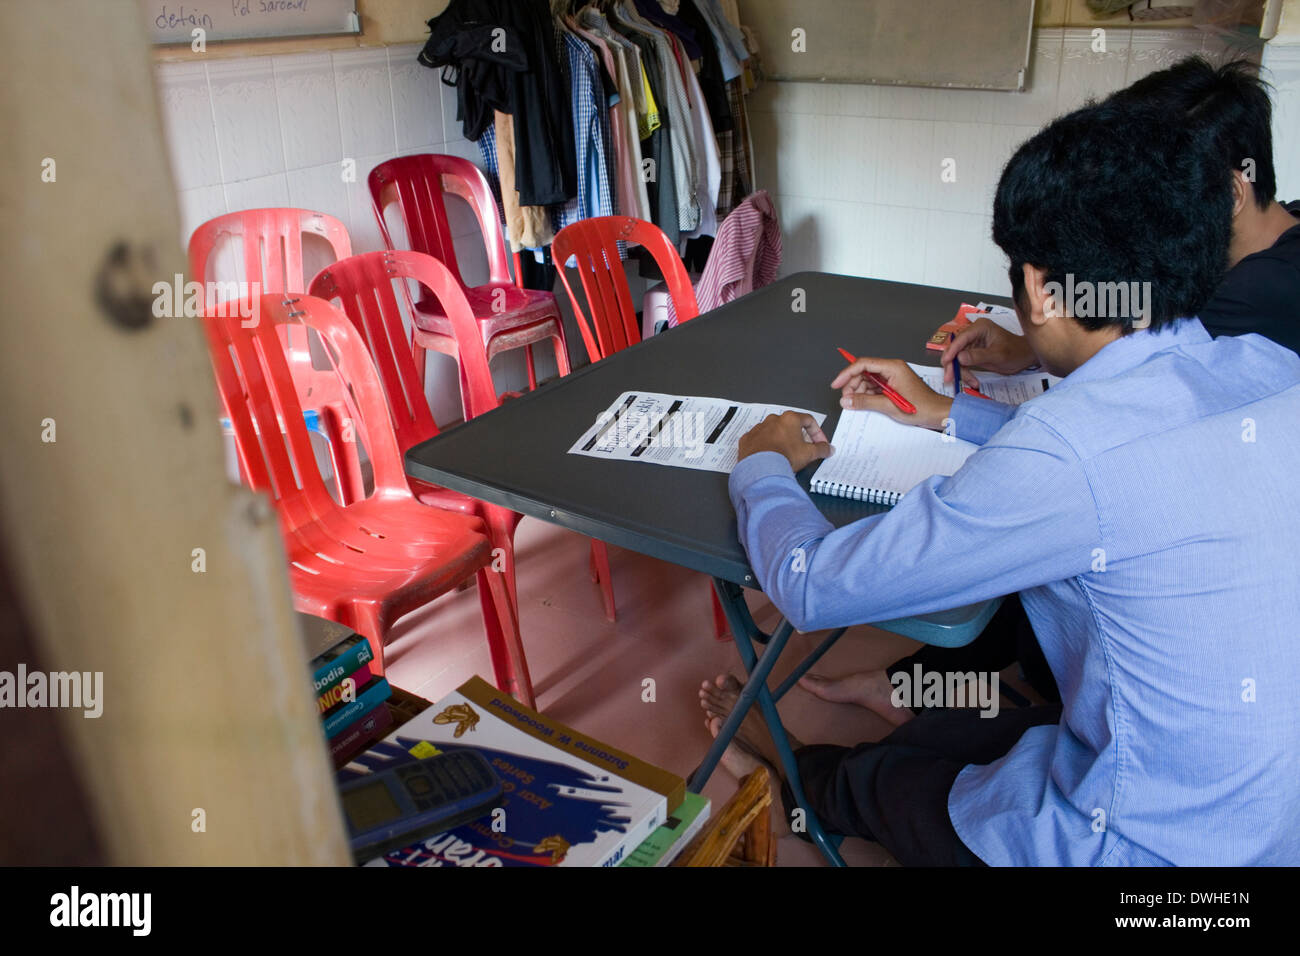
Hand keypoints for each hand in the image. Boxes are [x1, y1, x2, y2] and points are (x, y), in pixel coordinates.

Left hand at [737, 411, 832, 470]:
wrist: (761, 469)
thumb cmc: (784, 457)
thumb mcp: (809, 454)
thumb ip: (821, 449)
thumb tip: (828, 449)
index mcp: (790, 419)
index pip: (809, 421)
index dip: (817, 433)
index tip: (819, 443)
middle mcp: (773, 420)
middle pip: (790, 426)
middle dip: (798, 437)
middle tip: (803, 449)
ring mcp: (758, 428)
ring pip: (773, 432)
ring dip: (780, 441)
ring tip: (784, 454)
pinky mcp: (747, 439)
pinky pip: (759, 440)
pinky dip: (765, 446)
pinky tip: (769, 456)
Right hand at [831, 357, 951, 430]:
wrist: (939, 413)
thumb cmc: (921, 407)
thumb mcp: (889, 406)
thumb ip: (865, 402)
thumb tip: (846, 401)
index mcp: (892, 367)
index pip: (863, 364)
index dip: (847, 374)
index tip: (836, 385)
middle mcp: (892, 368)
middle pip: (864, 372)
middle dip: (852, 385)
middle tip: (846, 399)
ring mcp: (893, 377)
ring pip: (868, 380)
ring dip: (859, 391)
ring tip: (854, 403)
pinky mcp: (894, 385)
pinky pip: (875, 387)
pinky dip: (867, 395)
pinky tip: (863, 403)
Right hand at [939, 317, 1035, 382]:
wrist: (1025, 357)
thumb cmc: (1016, 352)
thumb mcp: (998, 355)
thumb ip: (978, 356)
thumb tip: (959, 358)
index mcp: (980, 327)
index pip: (960, 338)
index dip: (951, 350)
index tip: (946, 362)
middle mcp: (973, 333)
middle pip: (955, 348)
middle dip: (952, 364)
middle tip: (949, 377)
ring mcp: (972, 343)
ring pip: (957, 358)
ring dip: (960, 371)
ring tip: (970, 382)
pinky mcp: (972, 353)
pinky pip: (963, 363)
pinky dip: (966, 373)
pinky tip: (972, 381)